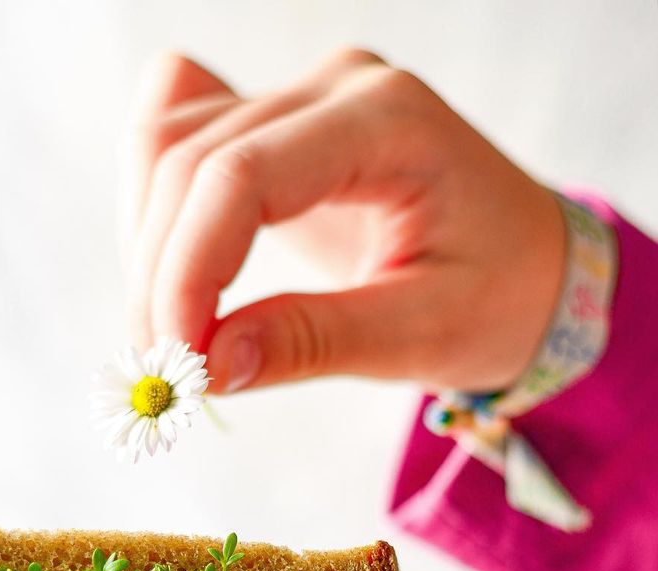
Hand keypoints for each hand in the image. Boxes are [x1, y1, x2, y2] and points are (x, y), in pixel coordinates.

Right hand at [123, 50, 565, 393]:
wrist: (527, 267)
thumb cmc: (497, 296)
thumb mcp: (423, 335)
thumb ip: (314, 341)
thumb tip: (209, 367)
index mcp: (388, 122)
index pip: (242, 175)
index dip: (186, 270)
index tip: (180, 363)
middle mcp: (333, 91)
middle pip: (187, 161)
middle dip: (158, 278)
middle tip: (172, 377)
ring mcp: (296, 100)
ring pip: (162, 145)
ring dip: (144, 249)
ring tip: (174, 340)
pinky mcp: (269, 127)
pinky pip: (170, 135)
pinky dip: (149, 211)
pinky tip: (173, 275)